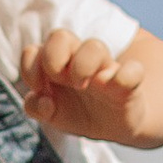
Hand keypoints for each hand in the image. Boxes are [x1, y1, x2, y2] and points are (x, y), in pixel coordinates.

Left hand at [19, 30, 148, 143]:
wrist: (116, 125)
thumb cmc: (81, 112)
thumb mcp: (54, 115)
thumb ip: (37, 108)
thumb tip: (40, 99)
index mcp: (57, 67)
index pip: (34, 51)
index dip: (31, 67)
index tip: (39, 87)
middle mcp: (78, 61)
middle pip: (59, 36)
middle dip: (53, 58)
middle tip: (61, 80)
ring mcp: (105, 69)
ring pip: (94, 47)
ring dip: (82, 66)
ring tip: (83, 86)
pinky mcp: (129, 82)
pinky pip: (132, 71)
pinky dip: (125, 77)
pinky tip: (116, 88)